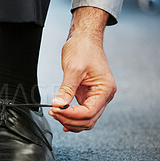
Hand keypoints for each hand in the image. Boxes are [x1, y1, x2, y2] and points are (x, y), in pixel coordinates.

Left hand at [49, 7, 116, 131]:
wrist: (85, 39)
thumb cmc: (83, 49)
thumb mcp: (73, 69)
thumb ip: (66, 89)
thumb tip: (58, 105)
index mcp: (105, 89)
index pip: (89, 112)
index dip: (71, 114)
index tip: (56, 110)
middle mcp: (104, 95)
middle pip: (88, 119)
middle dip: (70, 120)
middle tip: (54, 112)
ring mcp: (97, 96)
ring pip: (86, 119)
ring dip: (70, 120)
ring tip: (56, 113)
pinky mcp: (89, 95)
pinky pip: (83, 112)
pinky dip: (73, 118)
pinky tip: (63, 119)